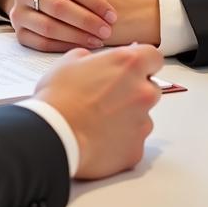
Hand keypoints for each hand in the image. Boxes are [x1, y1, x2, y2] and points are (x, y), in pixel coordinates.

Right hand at [0, 0, 158, 51]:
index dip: (94, 2)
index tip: (112, 15)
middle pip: (59, 7)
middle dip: (87, 21)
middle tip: (106, 30)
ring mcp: (18, 13)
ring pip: (49, 28)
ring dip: (77, 36)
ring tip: (97, 40)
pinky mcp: (19, 32)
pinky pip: (42, 43)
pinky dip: (63, 46)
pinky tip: (81, 47)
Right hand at [34, 43, 163, 179]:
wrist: (53, 135)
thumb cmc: (58, 98)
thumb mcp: (69, 61)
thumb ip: (91, 58)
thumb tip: (93, 62)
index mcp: (129, 64)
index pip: (154, 57)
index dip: (144, 62)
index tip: (134, 68)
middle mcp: (143, 92)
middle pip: (150, 88)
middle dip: (134, 91)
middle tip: (108, 97)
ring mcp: (143, 123)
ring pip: (143, 117)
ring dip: (128, 117)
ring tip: (99, 121)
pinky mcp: (136, 149)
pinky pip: (133, 142)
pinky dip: (121, 141)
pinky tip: (99, 139)